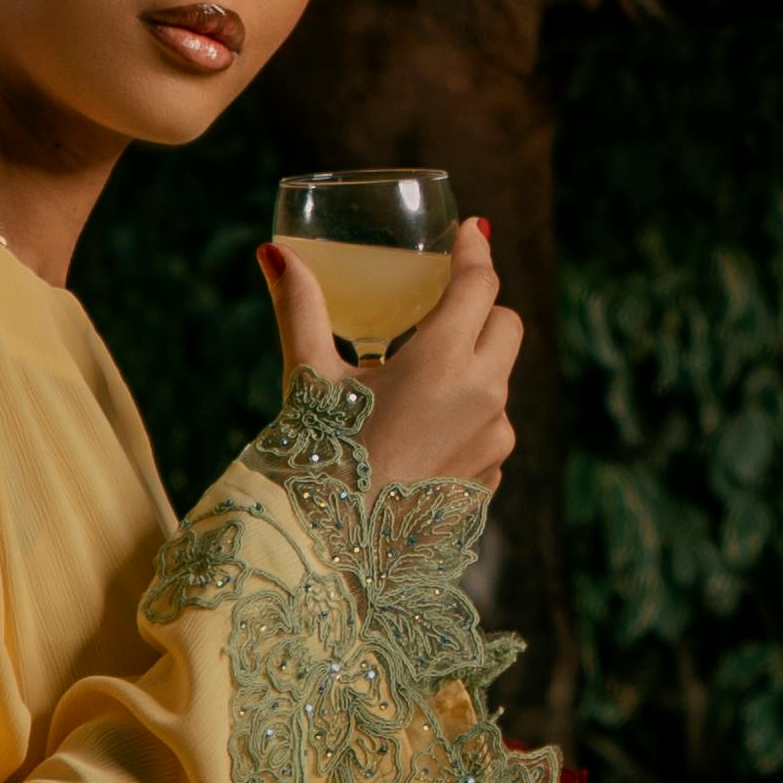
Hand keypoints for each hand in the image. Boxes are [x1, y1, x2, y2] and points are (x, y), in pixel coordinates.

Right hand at [263, 213, 519, 492]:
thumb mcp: (310, 377)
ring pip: (499, 380)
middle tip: (439, 313)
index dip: (476, 250)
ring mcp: (494, 441)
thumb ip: (300, 308)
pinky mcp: (492, 476)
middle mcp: (482, 396)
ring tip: (415, 388)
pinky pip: (491, 428)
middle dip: (480, 310)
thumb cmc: (318, 457)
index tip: (474, 231)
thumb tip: (276, 253)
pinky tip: (420, 436)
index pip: (479, 284)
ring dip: (470, 370)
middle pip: (506, 324)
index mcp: (441, 362)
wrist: (333, 551)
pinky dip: (465, 419)